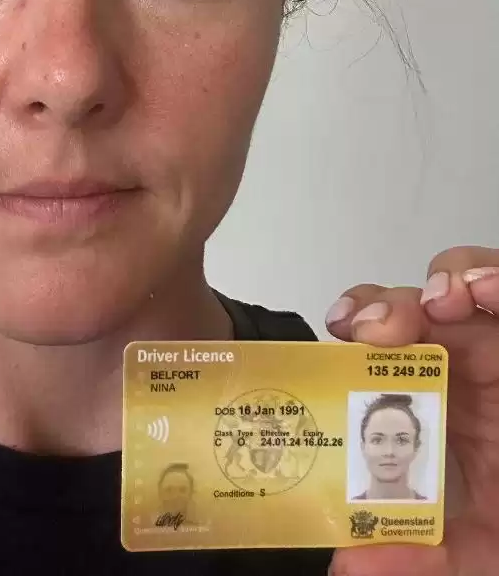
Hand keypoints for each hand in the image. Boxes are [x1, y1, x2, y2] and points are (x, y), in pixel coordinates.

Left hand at [326, 246, 498, 575]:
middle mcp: (463, 360)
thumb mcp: (481, 546)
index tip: (339, 332)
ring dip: (445, 279)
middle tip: (374, 328)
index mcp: (434, 399)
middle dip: (387, 304)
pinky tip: (482, 288)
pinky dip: (496, 276)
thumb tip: (349, 563)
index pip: (380, 348)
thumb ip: (422, 554)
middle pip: (411, 308)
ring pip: (462, 280)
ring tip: (442, 303)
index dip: (354, 329)